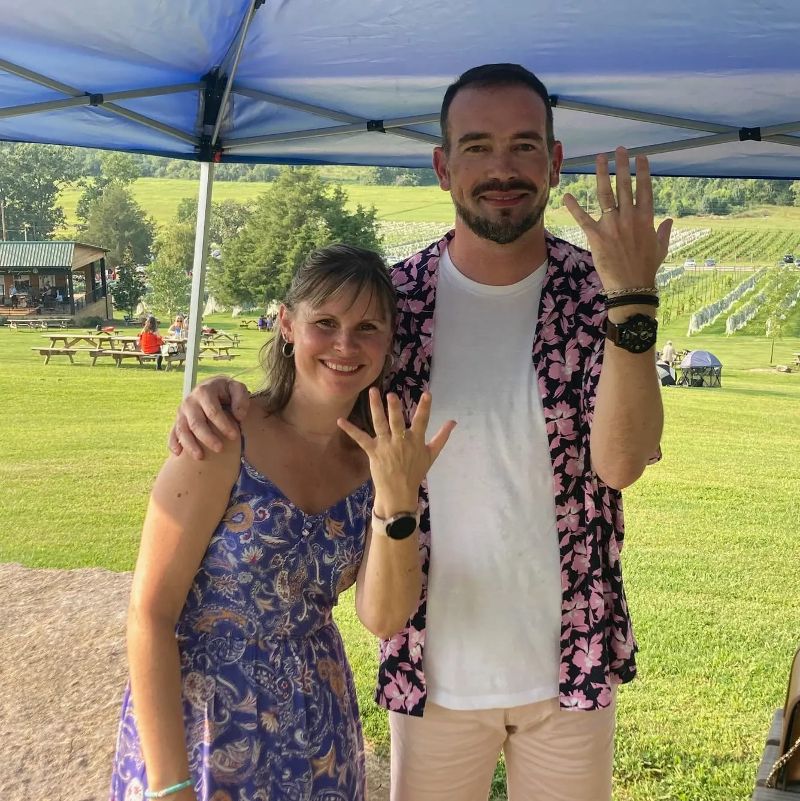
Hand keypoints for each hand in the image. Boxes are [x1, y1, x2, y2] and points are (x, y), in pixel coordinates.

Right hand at [167, 376, 249, 459]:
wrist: (211, 387)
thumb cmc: (226, 390)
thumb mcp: (237, 388)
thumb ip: (241, 399)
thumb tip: (239, 416)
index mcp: (204, 392)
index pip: (213, 411)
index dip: (223, 425)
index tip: (234, 436)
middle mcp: (190, 402)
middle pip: (196, 423)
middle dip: (207, 437)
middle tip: (220, 449)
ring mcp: (182, 412)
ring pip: (182, 430)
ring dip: (190, 444)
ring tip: (200, 457)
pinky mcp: (178, 420)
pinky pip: (173, 432)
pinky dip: (173, 443)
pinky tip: (178, 453)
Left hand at [337, 388, 455, 517]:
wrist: (400, 492)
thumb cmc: (415, 472)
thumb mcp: (431, 454)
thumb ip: (442, 436)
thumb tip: (453, 422)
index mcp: (416, 440)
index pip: (422, 420)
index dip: (425, 407)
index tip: (427, 394)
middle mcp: (400, 441)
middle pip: (397, 421)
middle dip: (394, 408)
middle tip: (391, 395)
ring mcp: (386, 446)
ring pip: (380, 423)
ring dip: (375, 408)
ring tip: (372, 392)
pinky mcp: (373, 452)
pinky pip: (360, 438)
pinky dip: (350, 430)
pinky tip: (340, 420)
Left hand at [563, 147, 672, 290]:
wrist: (631, 286)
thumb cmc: (647, 268)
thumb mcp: (661, 248)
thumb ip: (663, 232)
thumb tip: (669, 221)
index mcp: (646, 218)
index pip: (645, 188)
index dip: (643, 171)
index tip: (640, 157)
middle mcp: (629, 217)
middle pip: (624, 185)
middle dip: (621, 165)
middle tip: (619, 149)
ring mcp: (612, 225)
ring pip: (605, 194)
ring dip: (601, 174)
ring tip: (599, 158)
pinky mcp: (596, 236)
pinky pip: (583, 218)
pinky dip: (574, 206)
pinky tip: (566, 195)